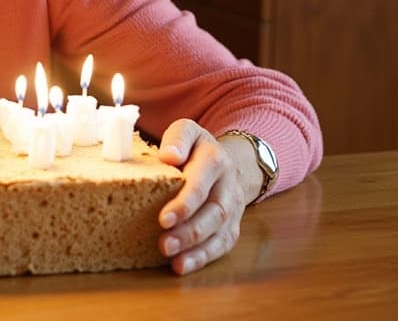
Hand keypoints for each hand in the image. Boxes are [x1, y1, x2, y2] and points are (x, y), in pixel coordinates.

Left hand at [156, 119, 255, 275]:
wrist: (229, 161)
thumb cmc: (196, 148)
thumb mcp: (187, 131)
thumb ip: (178, 139)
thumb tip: (168, 156)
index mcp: (215, 160)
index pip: (201, 183)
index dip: (184, 203)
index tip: (163, 219)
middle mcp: (228, 186)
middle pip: (214, 212)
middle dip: (190, 231)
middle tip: (164, 244)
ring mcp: (234, 209)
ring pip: (221, 232)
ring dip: (196, 249)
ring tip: (173, 260)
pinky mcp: (232, 226)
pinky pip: (222, 245)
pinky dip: (203, 258)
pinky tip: (182, 266)